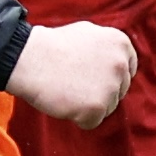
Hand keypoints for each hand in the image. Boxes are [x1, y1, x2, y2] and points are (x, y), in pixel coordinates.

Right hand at [7, 19, 137, 130]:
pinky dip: (77, 118)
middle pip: (118, 91)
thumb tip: (120, 61)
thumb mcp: (87, 33)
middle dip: (98, 91)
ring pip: (107, 108)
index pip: (128, 70)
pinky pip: (92, 122)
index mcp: (120, 44)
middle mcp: (120, 64)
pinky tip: (64, 101)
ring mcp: (110, 86)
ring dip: (87, 105)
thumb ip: (107, 48)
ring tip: (66, 90)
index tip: (91, 77)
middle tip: (73, 82)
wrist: (28, 58)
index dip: (108, 76)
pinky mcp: (97, 107)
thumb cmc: (51, 46)